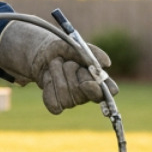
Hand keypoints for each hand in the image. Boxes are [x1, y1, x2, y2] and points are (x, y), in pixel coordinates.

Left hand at [0, 21, 118, 114]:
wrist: (42, 55)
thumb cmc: (64, 50)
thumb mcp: (76, 45)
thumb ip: (92, 54)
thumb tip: (106, 64)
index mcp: (98, 79)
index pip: (109, 91)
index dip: (98, 90)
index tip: (87, 82)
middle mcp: (87, 94)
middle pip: (81, 91)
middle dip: (71, 70)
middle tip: (68, 62)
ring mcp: (72, 102)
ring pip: (65, 94)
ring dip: (57, 74)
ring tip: (56, 65)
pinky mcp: (57, 106)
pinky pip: (54, 103)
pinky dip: (48, 85)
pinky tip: (49, 78)